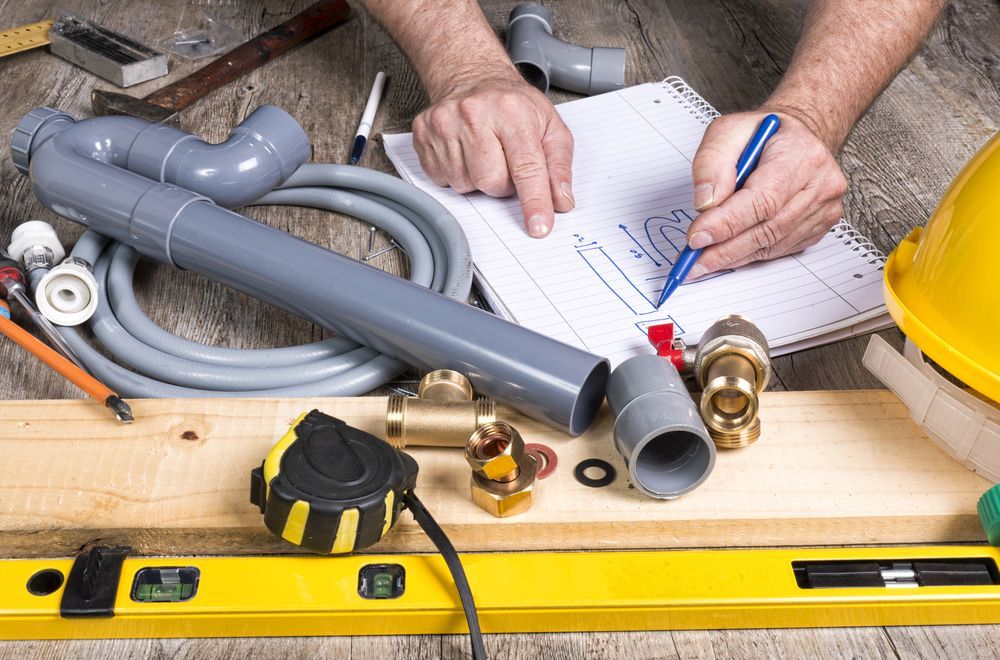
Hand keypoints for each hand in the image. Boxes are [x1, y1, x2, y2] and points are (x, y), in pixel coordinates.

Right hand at [412, 76, 574, 237]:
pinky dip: (456, 173)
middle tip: (505, 162)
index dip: (534, 201)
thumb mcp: (549, 126)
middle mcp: (474, 114)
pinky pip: (441, 179)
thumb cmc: (512, 105)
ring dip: (478, 179)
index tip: (539, 227)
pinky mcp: (423, 134)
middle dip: (503, 183)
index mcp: (511, 111)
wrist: (472, 76)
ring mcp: (444, 123)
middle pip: (491, 182)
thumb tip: (561, 201)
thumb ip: (559, 166)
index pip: (526, 167)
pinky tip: (463, 152)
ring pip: (465, 184)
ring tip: (484, 153)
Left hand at [683, 108, 846, 276]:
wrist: (798, 137)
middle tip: (692, 261)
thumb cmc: (763, 134)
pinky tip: (729, 254)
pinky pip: (780, 249)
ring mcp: (825, 208)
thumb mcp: (727, 131)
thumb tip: (705, 203)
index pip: (763, 199)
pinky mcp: (820, 226)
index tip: (696, 238)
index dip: (727, 223)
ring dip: (734, 257)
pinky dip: (750, 255)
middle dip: (724, 248)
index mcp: (801, 155)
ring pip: (772, 244)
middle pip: (768, 228)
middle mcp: (821, 183)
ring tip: (703, 262)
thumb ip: (712, 162)